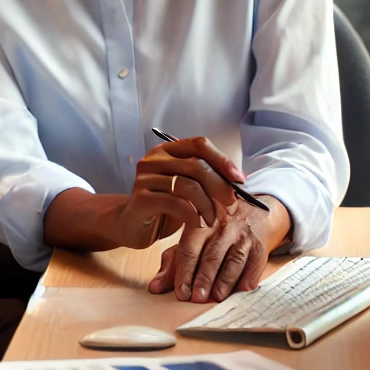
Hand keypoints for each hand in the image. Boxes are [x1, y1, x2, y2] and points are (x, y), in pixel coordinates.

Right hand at [112, 136, 242, 248]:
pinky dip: (193, 215)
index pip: (199, 144)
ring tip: (211, 219)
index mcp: (167, 150)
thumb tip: (239, 180)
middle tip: (230, 203)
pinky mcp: (141, 198)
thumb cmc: (163, 206)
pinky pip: (175, 203)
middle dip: (219, 185)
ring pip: (188, 185)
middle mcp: (154, 159)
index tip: (239, 179)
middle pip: (196, 164)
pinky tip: (198, 223)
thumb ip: (206, 179)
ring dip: (207, 205)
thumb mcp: (186, 188)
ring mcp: (145, 177)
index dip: (222, 160)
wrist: (130, 225)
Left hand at [148, 195, 289, 302]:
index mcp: (199, 221)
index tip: (181, 292)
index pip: (189, 248)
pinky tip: (240, 291)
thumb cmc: (214, 232)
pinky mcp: (259, 246)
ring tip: (217, 297)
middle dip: (204, 278)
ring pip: (233, 259)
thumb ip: (172, 264)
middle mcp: (221, 226)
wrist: (252, 216)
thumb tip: (154, 288)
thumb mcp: (191, 241)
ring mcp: (242, 235)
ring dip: (225, 280)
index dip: (184, 271)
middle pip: (211, 255)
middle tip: (197, 298)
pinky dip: (247, 278)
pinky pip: (253, 264)